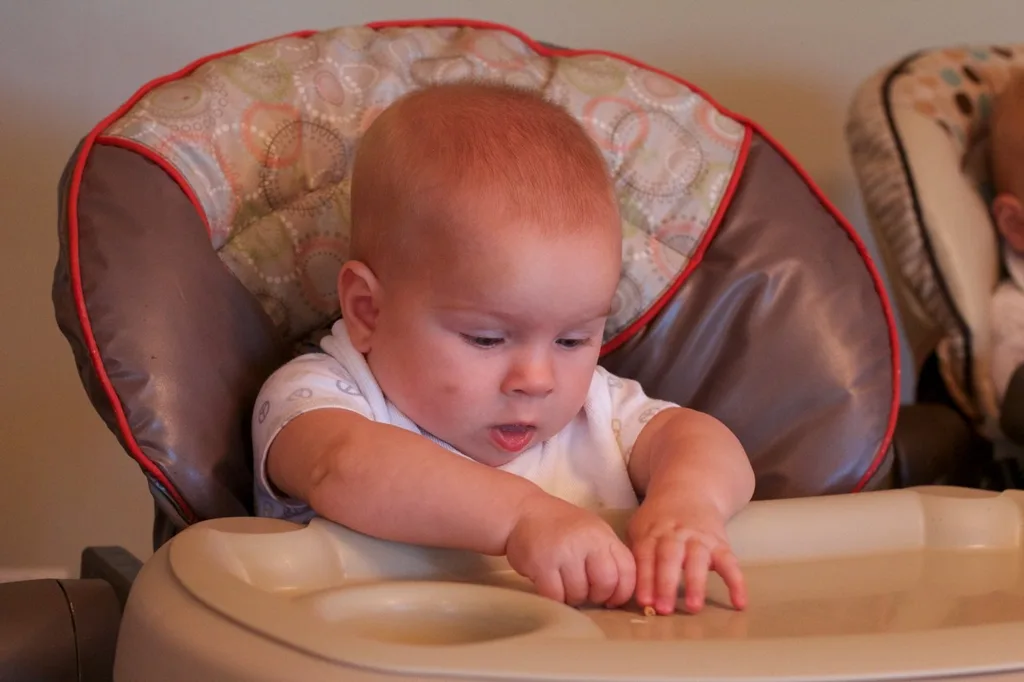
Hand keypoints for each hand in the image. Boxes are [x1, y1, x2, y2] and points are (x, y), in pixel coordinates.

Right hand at [505, 493, 635, 607]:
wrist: (522, 512)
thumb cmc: (560, 527)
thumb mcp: (591, 532)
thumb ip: (607, 556)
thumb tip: (619, 594)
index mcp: (603, 535)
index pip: (627, 569)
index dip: (623, 591)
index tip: (612, 599)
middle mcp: (587, 541)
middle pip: (606, 583)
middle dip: (597, 596)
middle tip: (585, 593)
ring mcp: (564, 552)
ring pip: (579, 593)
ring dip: (573, 598)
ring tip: (564, 585)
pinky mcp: (542, 564)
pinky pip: (556, 596)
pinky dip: (555, 598)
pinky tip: (550, 586)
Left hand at [628, 497, 745, 614]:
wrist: (689, 489)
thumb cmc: (659, 518)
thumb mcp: (640, 528)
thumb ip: (635, 554)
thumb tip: (625, 587)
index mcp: (652, 532)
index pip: (646, 556)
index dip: (644, 579)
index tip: (644, 602)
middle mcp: (676, 534)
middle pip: (670, 557)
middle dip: (666, 584)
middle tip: (664, 610)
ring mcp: (700, 538)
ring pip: (698, 559)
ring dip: (696, 583)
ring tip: (694, 608)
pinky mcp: (720, 543)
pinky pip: (730, 562)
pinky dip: (736, 582)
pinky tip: (739, 603)